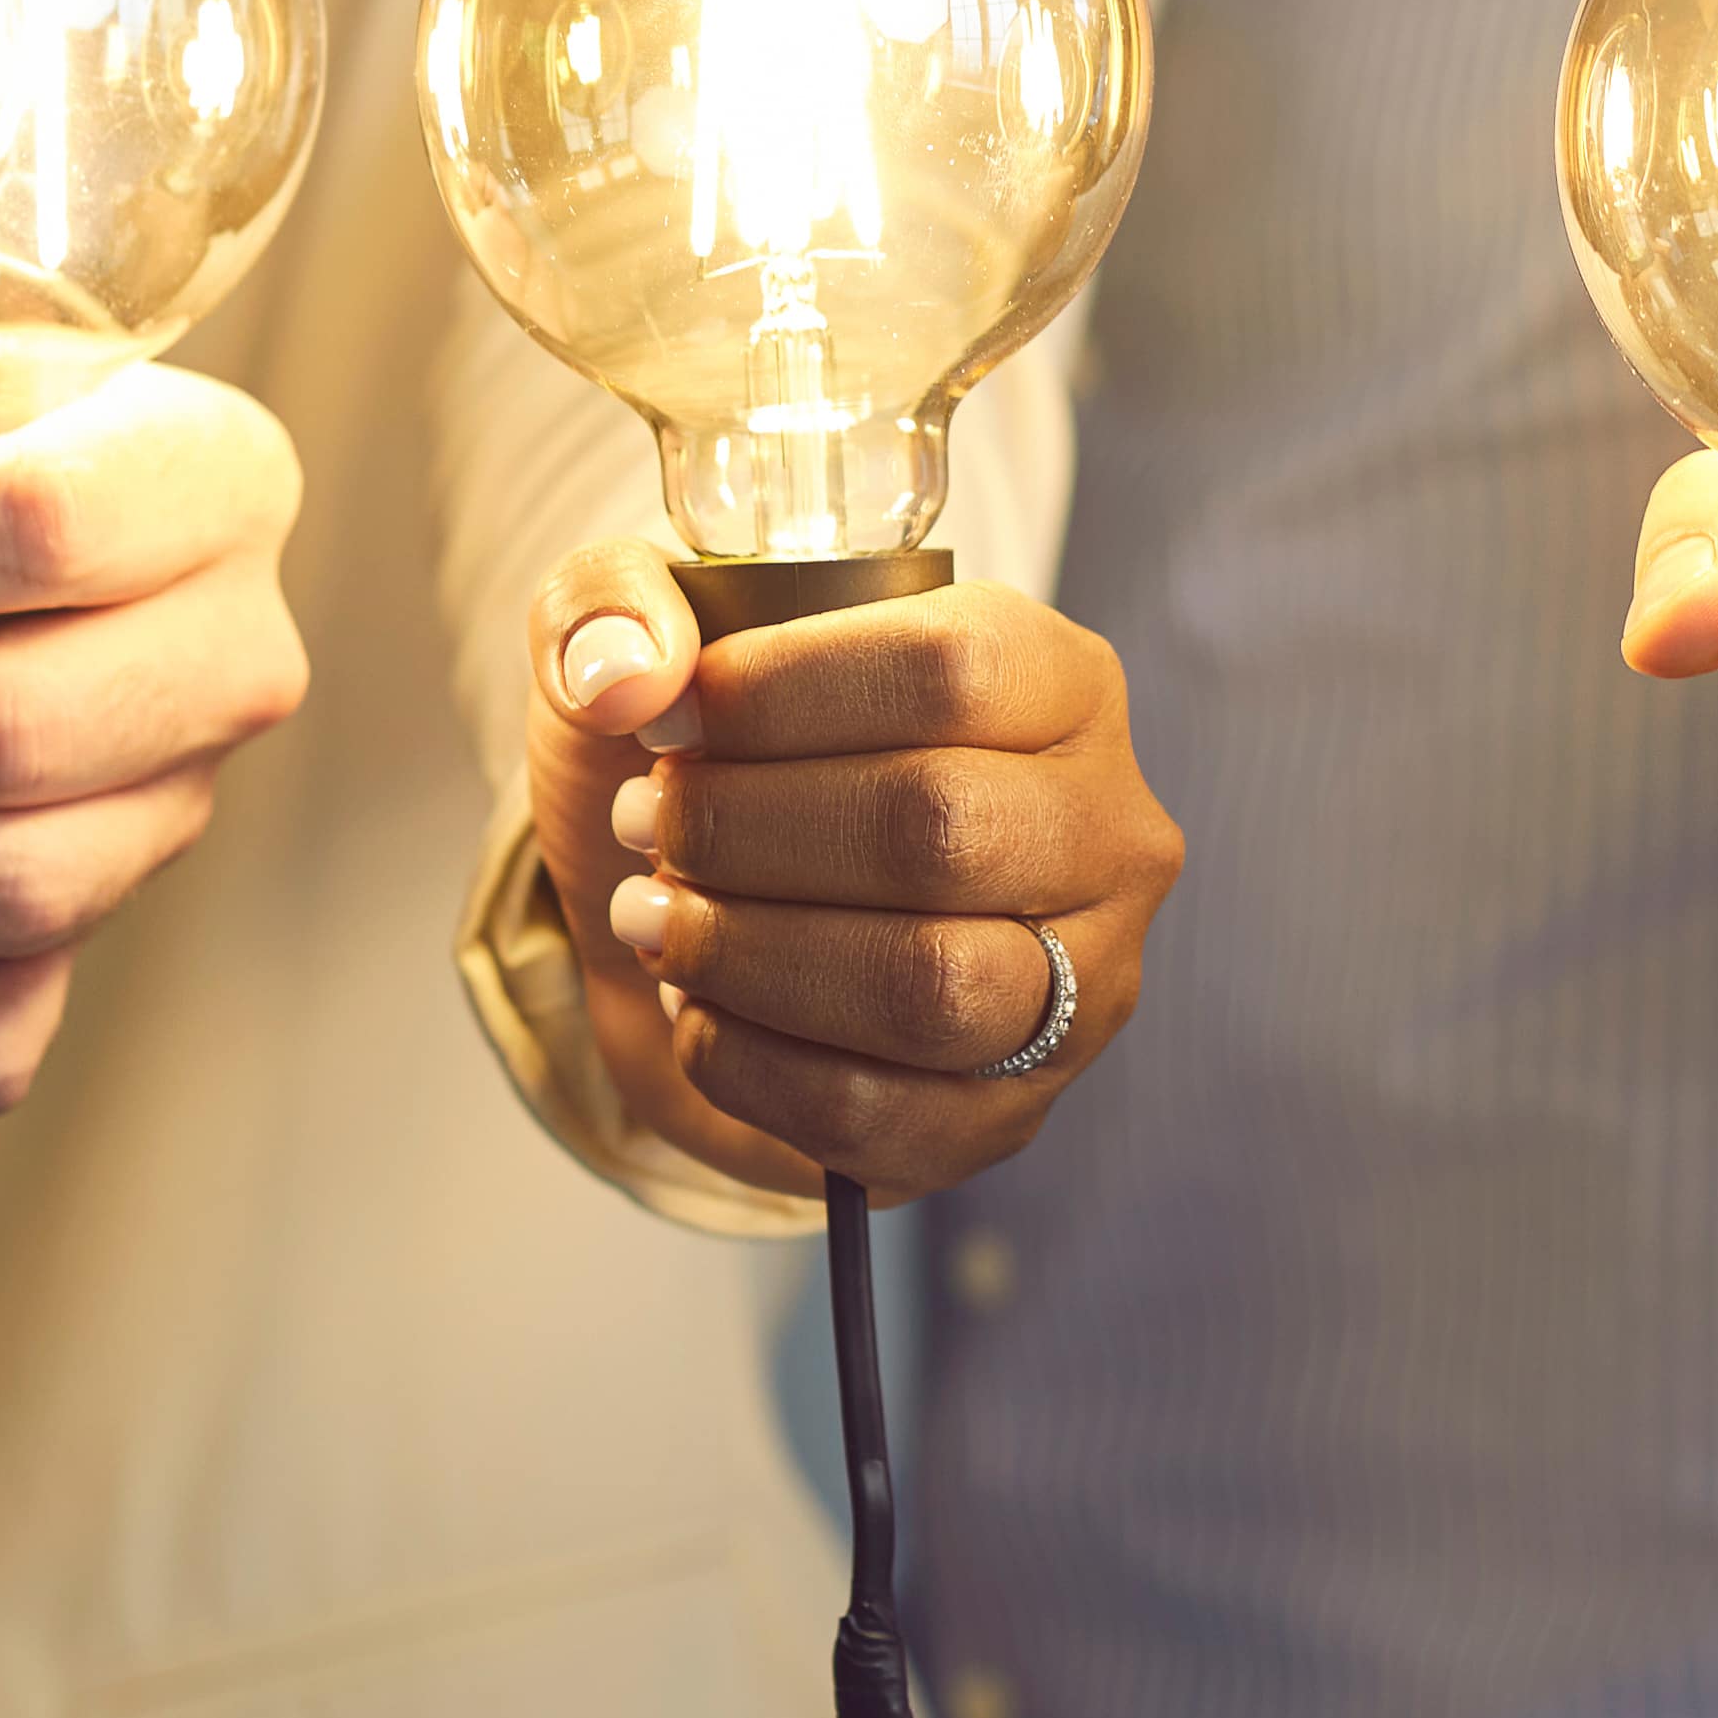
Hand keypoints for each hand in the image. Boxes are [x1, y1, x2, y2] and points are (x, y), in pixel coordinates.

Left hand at [530, 535, 1180, 1207]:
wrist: (734, 916)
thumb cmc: (723, 759)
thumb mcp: (653, 641)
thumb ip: (611, 602)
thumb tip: (626, 677)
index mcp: (1060, 681)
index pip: (951, 669)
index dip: (785, 693)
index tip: (668, 721)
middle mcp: (1106, 830)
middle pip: (941, 827)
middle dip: (750, 831)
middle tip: (646, 826)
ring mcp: (1079, 987)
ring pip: (932, 986)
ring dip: (752, 954)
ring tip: (654, 918)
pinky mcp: (1007, 1115)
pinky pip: (881, 1112)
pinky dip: (750, 1064)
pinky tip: (694, 1009)